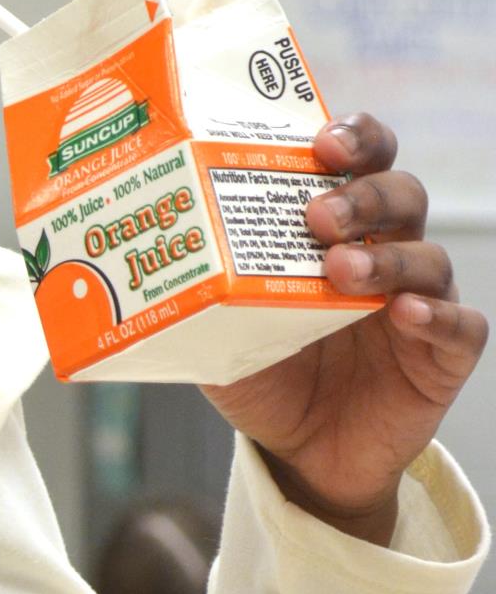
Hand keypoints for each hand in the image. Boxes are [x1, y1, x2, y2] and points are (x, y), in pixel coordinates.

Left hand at [201, 114, 486, 541]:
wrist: (304, 455)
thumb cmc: (267, 375)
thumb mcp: (219, 331)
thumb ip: (194, 295)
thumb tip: (131, 264)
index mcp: (338, 229)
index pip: (360, 159)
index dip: (352, 138)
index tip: (321, 142)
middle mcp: (386, 251)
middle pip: (399, 195)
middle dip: (361, 196)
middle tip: (318, 216)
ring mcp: (421, 300)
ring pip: (428, 256)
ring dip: (387, 258)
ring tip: (341, 273)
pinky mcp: (444, 356)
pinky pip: (461, 327)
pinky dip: (438, 316)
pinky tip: (406, 314)